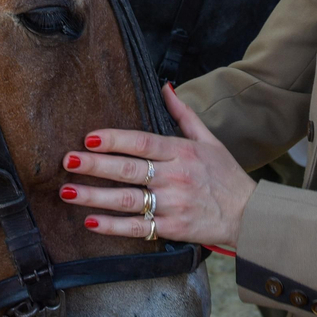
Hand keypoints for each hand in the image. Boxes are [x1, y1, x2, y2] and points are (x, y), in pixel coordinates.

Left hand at [60, 83, 254, 250]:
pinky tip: (91, 221)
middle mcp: (175, 177)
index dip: (115, 139)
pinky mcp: (171, 228)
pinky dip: (112, 226)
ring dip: (95, 197)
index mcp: (182, 152)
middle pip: (129, 169)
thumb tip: (165, 87)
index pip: (143, 142)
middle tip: (68, 161)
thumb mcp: (209, 140)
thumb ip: (183, 114)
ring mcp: (172, 204)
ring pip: (127, 199)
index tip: (89, 138)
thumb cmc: (226, 176)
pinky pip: (136, 227)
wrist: (248, 215)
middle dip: (96, 165)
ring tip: (69, 192)